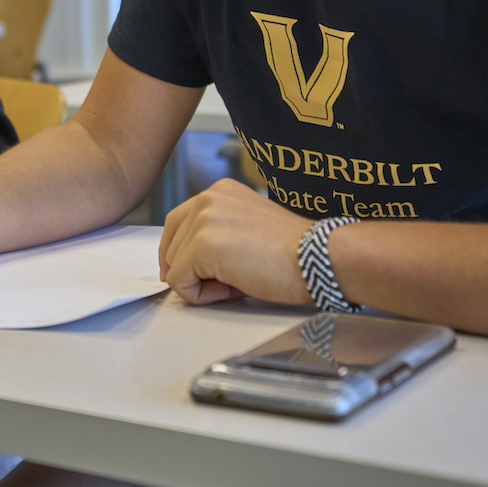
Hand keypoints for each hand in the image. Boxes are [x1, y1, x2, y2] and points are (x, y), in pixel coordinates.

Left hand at [159, 178, 314, 305]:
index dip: (180, 254)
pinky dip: (200, 295)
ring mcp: (202, 220)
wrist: (317, 258)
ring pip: (173, 265)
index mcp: (219, 192)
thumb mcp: (246, 230)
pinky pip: (180, 282)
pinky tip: (232, 289)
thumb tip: (186, 266)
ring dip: (200, 283)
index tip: (194, 273)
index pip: (177, 223)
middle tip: (225, 283)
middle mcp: (207, 199)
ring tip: (236, 282)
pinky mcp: (201, 246)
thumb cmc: (293, 252)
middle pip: (170, 244)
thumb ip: (216, 237)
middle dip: (191, 270)